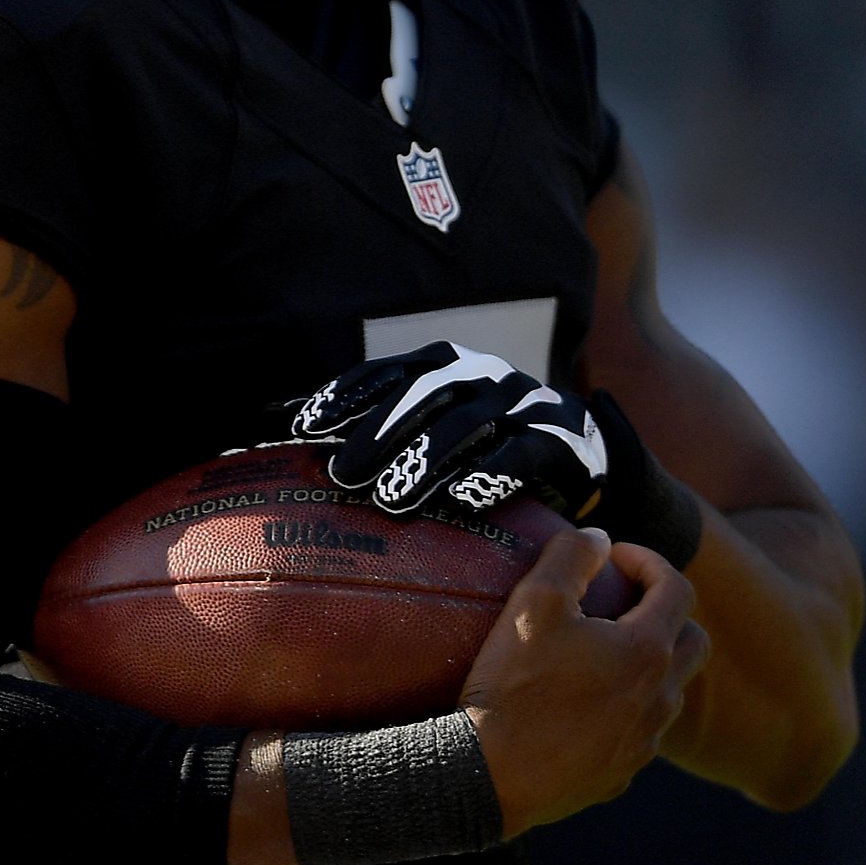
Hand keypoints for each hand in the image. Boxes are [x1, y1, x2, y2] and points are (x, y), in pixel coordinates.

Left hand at [290, 341, 606, 519]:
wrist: (581, 442)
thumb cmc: (486, 436)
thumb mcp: (434, 418)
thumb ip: (376, 418)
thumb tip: (283, 421)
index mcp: (444, 363)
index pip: (387, 372)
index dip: (346, 395)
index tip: (305, 426)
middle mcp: (480, 373)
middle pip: (422, 396)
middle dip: (378, 433)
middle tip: (342, 476)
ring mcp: (519, 401)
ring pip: (466, 424)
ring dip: (424, 461)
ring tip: (388, 501)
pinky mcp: (556, 437)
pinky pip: (520, 453)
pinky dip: (490, 473)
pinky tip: (463, 500)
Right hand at [459, 527, 709, 836]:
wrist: (490, 777)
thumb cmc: (512, 685)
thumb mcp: (533, 603)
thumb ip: (571, 556)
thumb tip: (598, 537)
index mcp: (647, 650)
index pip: (677, 588)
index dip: (648, 561)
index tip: (613, 558)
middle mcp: (659, 698)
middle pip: (693, 642)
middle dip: (666, 612)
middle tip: (622, 602)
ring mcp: (643, 742)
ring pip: (668, 692)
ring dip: (648, 663)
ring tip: (598, 652)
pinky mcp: (620, 774)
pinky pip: (638, 733)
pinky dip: (624, 709)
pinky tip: (580, 706)